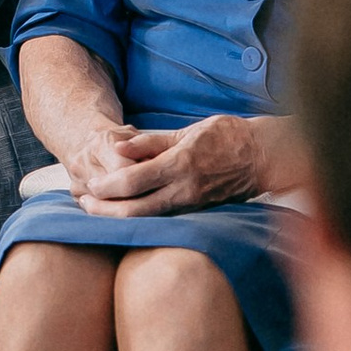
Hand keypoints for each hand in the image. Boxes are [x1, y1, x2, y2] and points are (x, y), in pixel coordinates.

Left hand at [71, 115, 306, 217]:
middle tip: (83, 203)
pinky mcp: (196, 211)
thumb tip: (118, 148)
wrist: (266, 157)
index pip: (133, 182)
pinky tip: (123, 212)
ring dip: (117, 217)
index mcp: (181, 165)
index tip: (90, 185)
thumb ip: (151, 141)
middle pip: (134, 210)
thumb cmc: (228, 136)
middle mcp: (185, 189)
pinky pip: (161, 219)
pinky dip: (138, 217)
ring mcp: (191, 204)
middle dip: (104, 210)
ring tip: (96, 209)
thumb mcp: (189, 130)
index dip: (106, 187)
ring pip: (146, 219)